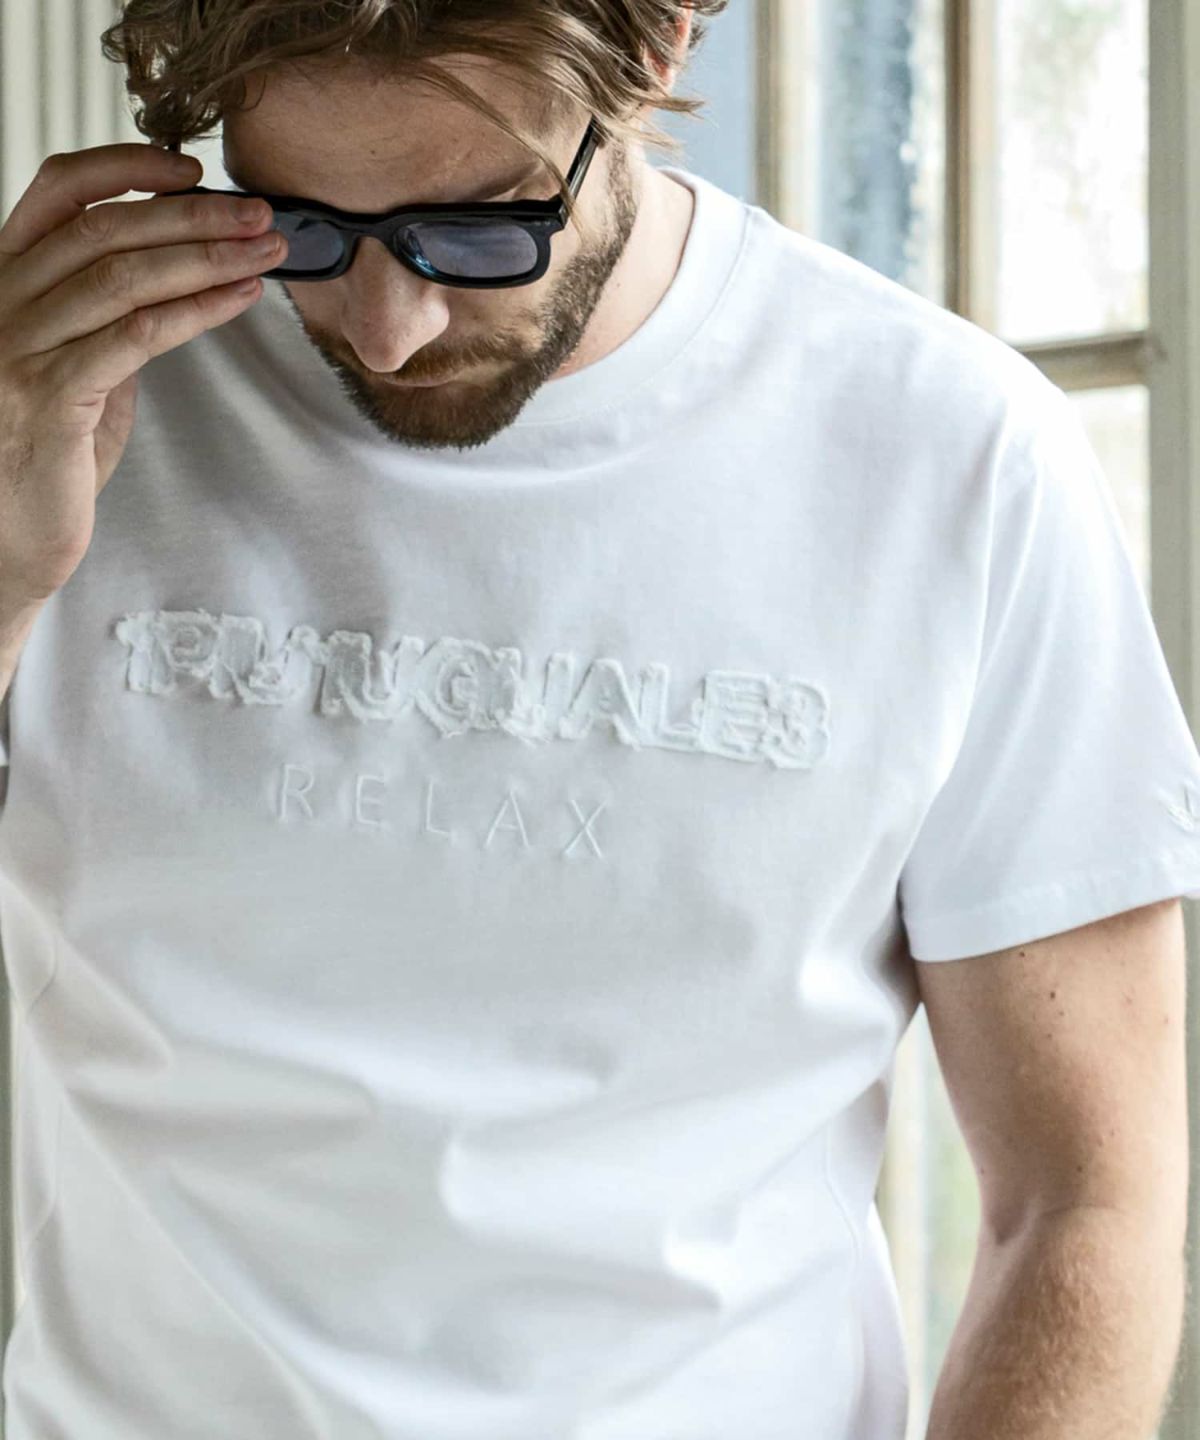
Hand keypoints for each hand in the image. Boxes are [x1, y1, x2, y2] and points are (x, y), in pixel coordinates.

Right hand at [0, 143, 287, 604]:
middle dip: (192, 215)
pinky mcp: (49, 397)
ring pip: (123, 275)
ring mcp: (16, 347)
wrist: (5, 543)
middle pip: (104, 228)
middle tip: (259, 212)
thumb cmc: (43, 460)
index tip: (190, 168)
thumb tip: (168, 291)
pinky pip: (135, 336)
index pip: (56, 192)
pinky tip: (239, 298)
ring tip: (266, 249)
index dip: (125, 166)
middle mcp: (0, 302)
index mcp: (4, 283)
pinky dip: (196, 310)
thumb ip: (105, 325)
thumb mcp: (73, 373)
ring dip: (206, 256)